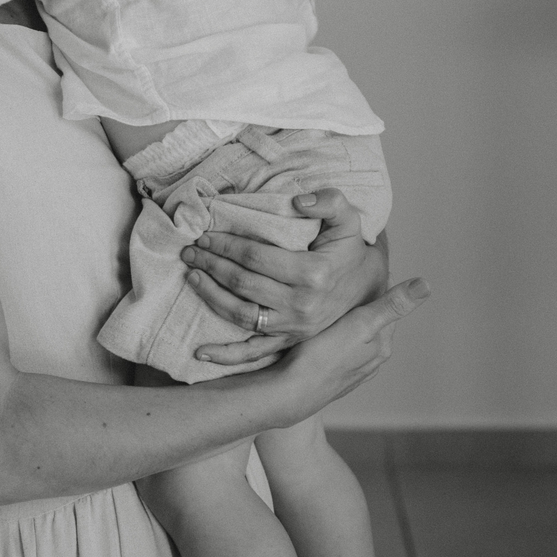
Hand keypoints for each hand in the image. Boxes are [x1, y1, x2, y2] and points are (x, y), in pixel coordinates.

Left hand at [182, 189, 389, 365]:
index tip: (206, 235)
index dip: (226, 245)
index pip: (255, 257)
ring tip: (192, 277)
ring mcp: (294, 327)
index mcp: (314, 272)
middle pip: (243, 284)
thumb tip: (300, 201)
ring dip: (211, 296)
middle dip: (211, 265)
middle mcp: (302, 304)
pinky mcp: (289, 341)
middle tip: (190, 252)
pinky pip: (253, 352)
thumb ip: (330, 202)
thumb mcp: (348, 219)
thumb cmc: (348, 250)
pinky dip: (226, 355)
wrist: (367, 288)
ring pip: (241, 314)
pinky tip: (200, 351)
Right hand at [271, 277, 429, 421]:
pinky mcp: (331, 378)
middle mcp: (371, 361)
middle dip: (362, 304)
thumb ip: (391, 305)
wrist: (290, 394)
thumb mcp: (360, 324)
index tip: (364, 265)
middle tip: (344, 281)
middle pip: (371, 322)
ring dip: (347, 323)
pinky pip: (337, 351)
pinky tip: (318, 334)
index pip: (388, 305)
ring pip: (354, 338)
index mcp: (382, 345)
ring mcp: (351, 372)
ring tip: (329, 305)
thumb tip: (425, 285)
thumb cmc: (322, 357)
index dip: (377, 284)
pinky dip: (333, 339)